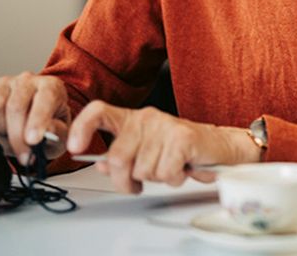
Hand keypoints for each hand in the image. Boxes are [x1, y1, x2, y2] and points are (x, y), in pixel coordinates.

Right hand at [0, 72, 69, 162]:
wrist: (31, 121)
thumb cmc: (48, 126)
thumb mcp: (61, 134)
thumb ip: (58, 133)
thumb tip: (47, 131)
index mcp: (52, 86)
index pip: (45, 99)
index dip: (38, 121)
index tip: (33, 141)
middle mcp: (28, 80)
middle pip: (15, 106)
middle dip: (17, 137)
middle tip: (23, 156)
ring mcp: (5, 82)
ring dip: (0, 130)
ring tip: (10, 137)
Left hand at [67, 102, 260, 193]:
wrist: (221, 146)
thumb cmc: (183, 150)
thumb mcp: (148, 152)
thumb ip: (122, 155)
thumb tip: (99, 164)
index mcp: (134, 120)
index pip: (98, 112)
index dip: (81, 128)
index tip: (74, 148)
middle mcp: (147, 118)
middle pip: (116, 157)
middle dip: (125, 180)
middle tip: (138, 184)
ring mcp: (165, 127)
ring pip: (142, 169)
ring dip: (156, 179)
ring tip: (170, 168)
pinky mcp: (182, 139)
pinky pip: (164, 172)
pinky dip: (174, 178)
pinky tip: (183, 168)